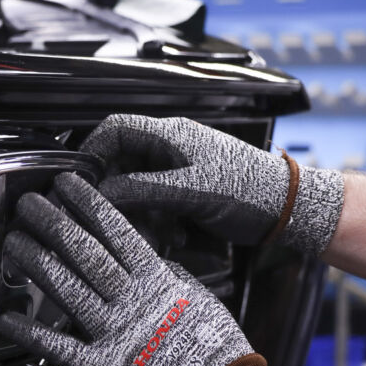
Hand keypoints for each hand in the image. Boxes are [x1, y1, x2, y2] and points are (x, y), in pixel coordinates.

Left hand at [0, 172, 285, 365]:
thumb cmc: (215, 350)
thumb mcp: (198, 298)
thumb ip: (169, 275)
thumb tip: (150, 257)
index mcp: (157, 281)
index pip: (116, 232)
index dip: (88, 205)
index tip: (67, 184)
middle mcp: (132, 301)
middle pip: (85, 253)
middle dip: (53, 223)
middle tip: (28, 203)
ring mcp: (115, 334)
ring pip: (68, 289)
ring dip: (36, 263)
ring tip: (13, 242)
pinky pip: (60, 348)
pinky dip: (32, 334)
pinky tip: (7, 318)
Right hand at [81, 114, 343, 254]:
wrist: (287, 208)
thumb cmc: (250, 189)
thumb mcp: (192, 190)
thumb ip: (143, 189)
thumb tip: (101, 193)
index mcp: (169, 135)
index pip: (114, 129)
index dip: (91, 152)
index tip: (78, 180)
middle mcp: (169, 149)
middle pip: (120, 162)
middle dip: (112, 191)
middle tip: (107, 215)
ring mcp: (177, 171)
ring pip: (135, 187)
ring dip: (135, 211)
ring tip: (147, 232)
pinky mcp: (185, 192)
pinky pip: (154, 203)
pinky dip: (154, 221)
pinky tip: (169, 236)